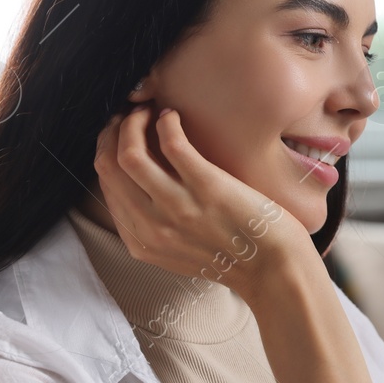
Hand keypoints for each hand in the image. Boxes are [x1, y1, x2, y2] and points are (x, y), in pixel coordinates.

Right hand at [91, 105, 311, 300]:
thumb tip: (142, 189)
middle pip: (108, 166)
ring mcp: (178, 207)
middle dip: (112, 133)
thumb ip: (155, 229)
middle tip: (128, 116)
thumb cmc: (237, 258)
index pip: (107, 186)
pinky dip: (167, 123)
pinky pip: (171, 144)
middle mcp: (152, 227)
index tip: (120, 135)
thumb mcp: (180, 254)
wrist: (276, 270)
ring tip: (147, 112)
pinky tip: (173, 118)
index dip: (108, 152)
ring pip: (129, 153)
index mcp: (142, 242)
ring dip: (133, 123)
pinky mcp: (207, 187)